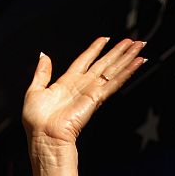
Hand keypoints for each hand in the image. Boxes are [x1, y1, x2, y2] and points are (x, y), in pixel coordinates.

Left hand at [22, 37, 145, 153]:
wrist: (44, 136)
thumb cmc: (37, 121)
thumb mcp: (34, 90)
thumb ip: (42, 72)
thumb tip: (44, 55)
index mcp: (67, 82)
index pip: (84, 61)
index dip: (95, 49)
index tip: (105, 39)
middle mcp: (82, 86)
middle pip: (104, 64)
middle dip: (118, 52)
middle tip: (132, 41)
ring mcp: (91, 92)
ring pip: (113, 70)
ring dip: (127, 58)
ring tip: (140, 46)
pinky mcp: (97, 98)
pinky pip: (115, 82)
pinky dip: (127, 72)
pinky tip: (138, 62)